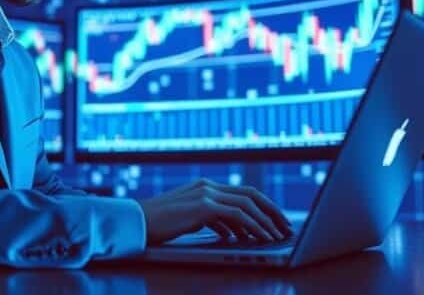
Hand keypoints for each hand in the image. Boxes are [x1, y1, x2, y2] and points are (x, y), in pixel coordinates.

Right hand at [137, 178, 292, 244]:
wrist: (136, 221)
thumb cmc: (160, 223)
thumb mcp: (190, 219)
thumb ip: (212, 220)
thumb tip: (233, 232)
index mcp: (206, 186)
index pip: (243, 192)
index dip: (264, 206)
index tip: (277, 220)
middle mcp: (208, 185)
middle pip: (251, 195)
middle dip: (273, 211)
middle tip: (286, 226)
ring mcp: (205, 194)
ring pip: (248, 204)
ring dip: (266, 221)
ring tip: (277, 236)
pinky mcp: (202, 206)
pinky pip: (237, 216)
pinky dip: (253, 226)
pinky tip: (260, 238)